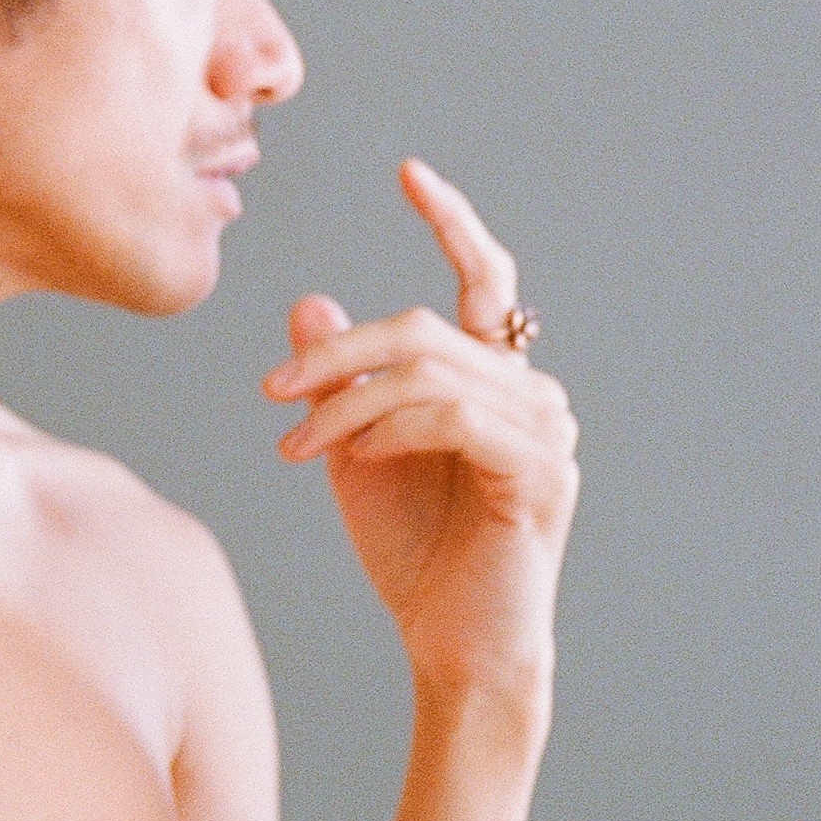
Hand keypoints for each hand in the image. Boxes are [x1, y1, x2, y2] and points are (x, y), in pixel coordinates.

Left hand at [261, 160, 580, 702]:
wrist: (453, 648)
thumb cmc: (415, 555)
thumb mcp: (356, 453)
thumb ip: (339, 383)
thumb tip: (309, 302)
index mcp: (498, 381)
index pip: (483, 281)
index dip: (452, 222)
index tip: (408, 171)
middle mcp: (535, 395)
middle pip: (428, 327)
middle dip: (338, 353)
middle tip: (273, 390)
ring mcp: (547, 432)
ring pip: (431, 371)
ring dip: (347, 405)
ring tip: (298, 447)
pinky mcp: (540, 473)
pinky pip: (452, 417)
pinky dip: (389, 429)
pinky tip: (357, 460)